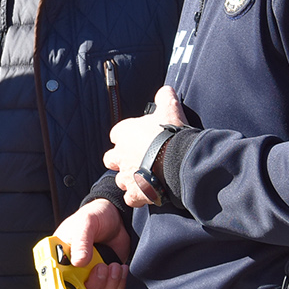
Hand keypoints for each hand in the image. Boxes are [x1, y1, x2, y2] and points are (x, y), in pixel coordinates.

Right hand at [53, 201, 130, 288]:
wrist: (115, 218)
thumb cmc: (94, 216)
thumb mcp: (86, 223)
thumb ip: (81, 241)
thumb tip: (78, 262)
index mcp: (59, 256)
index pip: (55, 279)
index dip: (65, 288)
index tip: (79, 284)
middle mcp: (71, 269)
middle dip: (95, 286)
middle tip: (103, 268)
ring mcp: (88, 276)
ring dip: (109, 285)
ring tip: (114, 266)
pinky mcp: (103, 279)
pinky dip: (117, 285)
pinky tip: (119, 269)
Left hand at [103, 87, 187, 208]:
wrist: (177, 159)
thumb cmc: (170, 133)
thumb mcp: (169, 108)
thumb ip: (164, 97)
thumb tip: (166, 90)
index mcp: (123, 133)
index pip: (116, 135)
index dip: (126, 138)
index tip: (136, 139)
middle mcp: (120, 155)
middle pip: (111, 159)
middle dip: (120, 160)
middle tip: (136, 160)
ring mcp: (126, 175)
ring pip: (120, 179)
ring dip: (130, 179)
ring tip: (144, 178)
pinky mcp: (135, 193)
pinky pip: (131, 198)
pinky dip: (138, 197)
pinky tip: (148, 193)